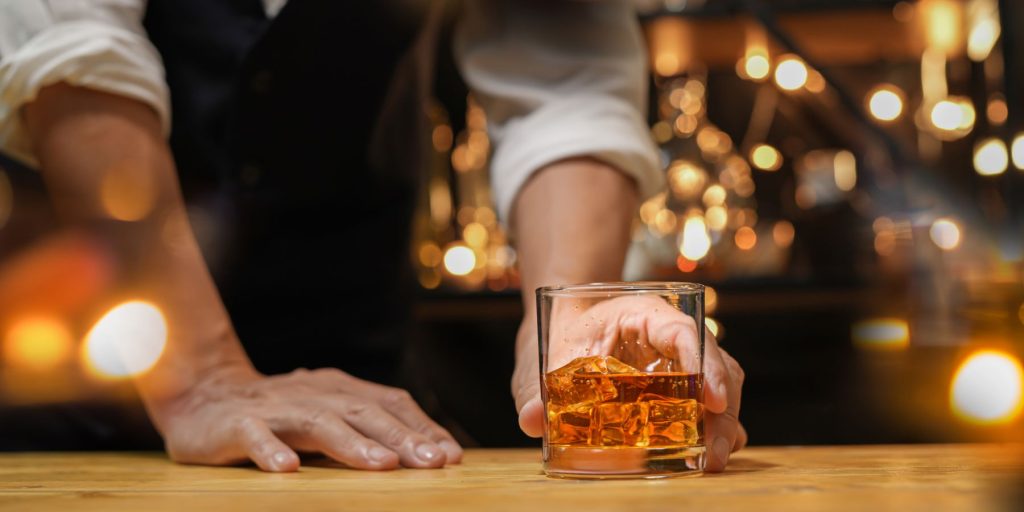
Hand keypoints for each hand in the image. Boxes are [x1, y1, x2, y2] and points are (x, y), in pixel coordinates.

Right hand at [154, 366, 462, 471]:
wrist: (202, 394)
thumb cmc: (277, 414)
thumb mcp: (327, 414)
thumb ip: (366, 428)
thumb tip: (428, 454)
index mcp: (339, 389)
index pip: (390, 403)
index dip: (422, 427)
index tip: (452, 455)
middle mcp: (313, 393)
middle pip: (363, 412)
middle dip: (402, 438)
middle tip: (433, 463)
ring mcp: (275, 407)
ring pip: (318, 423)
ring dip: (352, 444)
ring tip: (382, 465)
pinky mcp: (236, 424)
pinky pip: (254, 436)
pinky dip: (270, 450)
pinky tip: (287, 470)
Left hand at [512, 296, 745, 471]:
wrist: (566, 328)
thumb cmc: (560, 335)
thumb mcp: (541, 358)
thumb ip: (535, 386)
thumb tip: (532, 419)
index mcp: (643, 313)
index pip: (684, 330)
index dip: (703, 363)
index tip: (709, 399)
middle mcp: (671, 334)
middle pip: (714, 364)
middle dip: (720, 410)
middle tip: (712, 453)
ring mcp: (681, 360)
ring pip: (721, 384)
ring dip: (723, 423)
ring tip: (711, 460)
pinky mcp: (682, 385)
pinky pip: (710, 402)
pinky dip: (714, 427)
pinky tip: (707, 455)